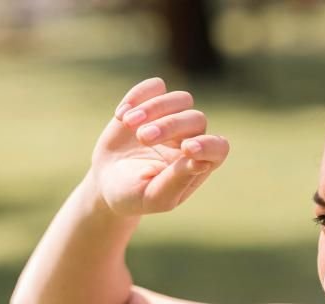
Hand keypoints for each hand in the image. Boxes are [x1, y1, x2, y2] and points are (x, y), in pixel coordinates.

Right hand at [88, 77, 229, 218]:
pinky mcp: (151, 103)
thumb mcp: (153, 196)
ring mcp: (173, 117)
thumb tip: (201, 162)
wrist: (106, 180)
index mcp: (198, 164)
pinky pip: (156, 86)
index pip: (218, 149)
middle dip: (170, 125)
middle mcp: (191, 138)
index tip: (186, 149)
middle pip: (196, 119)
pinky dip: (139, 95)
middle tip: (143, 137)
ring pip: (181, 99)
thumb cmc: (133, 195)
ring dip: (155, 107)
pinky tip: (121, 116)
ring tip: (128, 123)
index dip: (208, 145)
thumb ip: (176, 181)